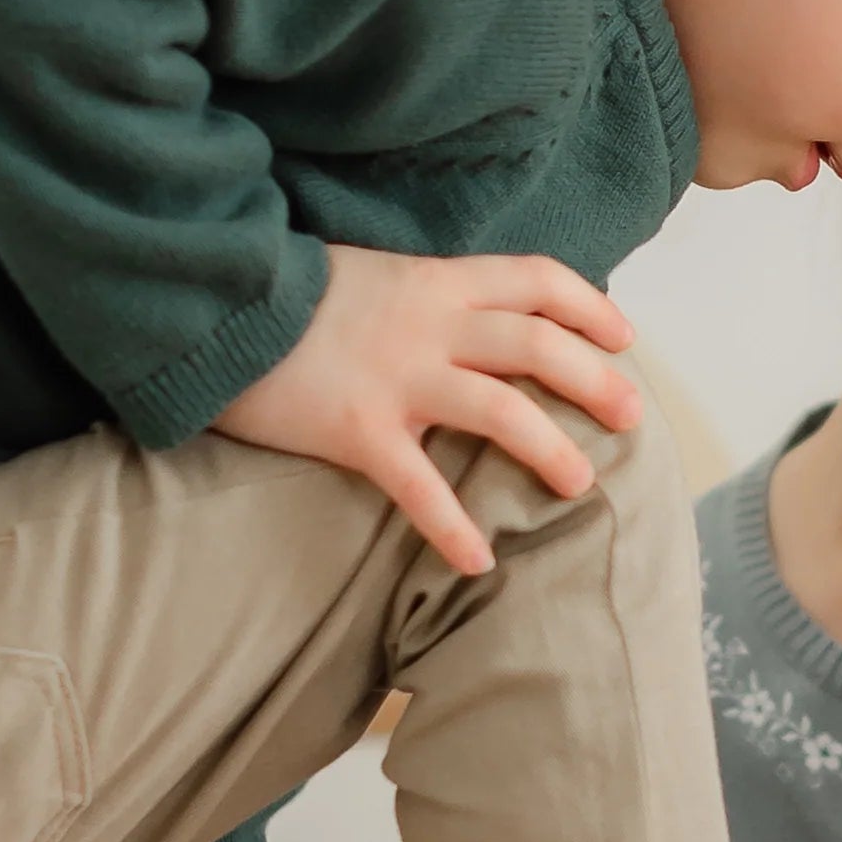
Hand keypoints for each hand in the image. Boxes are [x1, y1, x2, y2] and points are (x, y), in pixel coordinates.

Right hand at [213, 245, 643, 573]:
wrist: (209, 305)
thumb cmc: (291, 302)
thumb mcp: (374, 278)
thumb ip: (431, 300)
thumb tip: (480, 325)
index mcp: (437, 282)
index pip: (535, 280)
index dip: (588, 307)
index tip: (624, 337)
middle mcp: (428, 324)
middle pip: (537, 345)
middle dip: (595, 380)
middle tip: (632, 416)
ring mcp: (396, 376)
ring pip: (499, 409)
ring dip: (549, 449)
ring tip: (580, 484)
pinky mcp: (356, 427)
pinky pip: (419, 486)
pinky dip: (452, 529)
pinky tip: (478, 563)